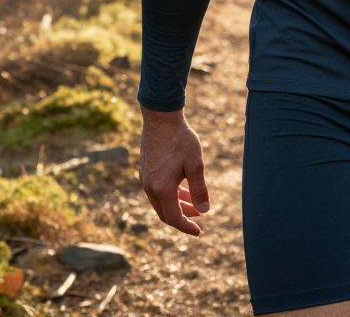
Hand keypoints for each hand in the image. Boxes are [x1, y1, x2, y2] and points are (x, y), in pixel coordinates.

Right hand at [138, 107, 210, 235]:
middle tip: (199, 216)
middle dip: (183, 217)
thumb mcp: (195, 164)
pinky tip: (182, 188)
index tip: (199, 232)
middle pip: (165, 213)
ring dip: (177, 205)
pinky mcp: (144, 170)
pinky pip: (157, 191)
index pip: (174, 218)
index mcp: (162, 189)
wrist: (160, 117)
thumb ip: (199, 189)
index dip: (187, 227)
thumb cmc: (180, 139)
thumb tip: (205, 210)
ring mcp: (144, 179)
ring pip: (160, 202)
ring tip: (193, 203)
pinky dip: (170, 195)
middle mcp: (150, 187)